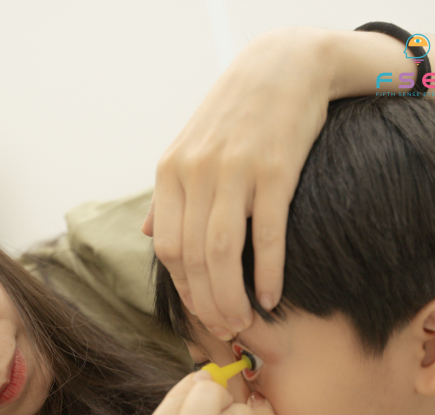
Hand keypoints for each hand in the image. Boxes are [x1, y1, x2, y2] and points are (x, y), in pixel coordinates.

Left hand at [144, 27, 332, 339]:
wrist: (284, 66)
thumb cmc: (234, 116)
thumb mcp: (187, 148)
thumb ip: (168, 195)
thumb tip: (150, 234)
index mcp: (171, 172)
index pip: (168, 248)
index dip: (183, 289)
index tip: (200, 314)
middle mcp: (197, 172)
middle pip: (194, 258)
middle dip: (207, 303)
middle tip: (225, 329)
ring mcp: (235, 170)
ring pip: (224, 253)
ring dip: (231, 298)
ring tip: (243, 321)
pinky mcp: (276, 169)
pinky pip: (267, 234)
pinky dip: (269, 273)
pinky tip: (272, 298)